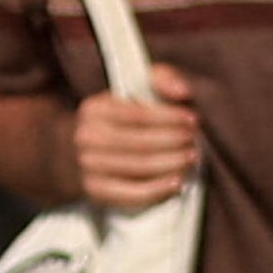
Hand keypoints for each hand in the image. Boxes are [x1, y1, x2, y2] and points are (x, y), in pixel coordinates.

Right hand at [69, 67, 202, 210]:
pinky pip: (132, 194)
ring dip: (172, 163)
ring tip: (191, 157)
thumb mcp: (135, 89)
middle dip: (174, 141)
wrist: (78, 153)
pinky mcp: (96, 192)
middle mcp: (87, 137)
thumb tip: (182, 92)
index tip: (193, 119)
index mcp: (94, 109)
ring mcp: (89, 166)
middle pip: (140, 142)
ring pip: (139, 167)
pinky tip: (177, 183)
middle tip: (194, 140)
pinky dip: (158, 190)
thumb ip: (162, 78)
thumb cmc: (120, 119)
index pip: (138, 114)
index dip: (170, 117)